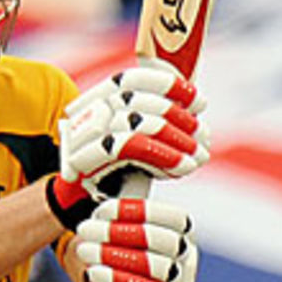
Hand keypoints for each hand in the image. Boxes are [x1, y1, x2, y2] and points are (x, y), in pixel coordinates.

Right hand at [49, 59, 208, 230]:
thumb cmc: (111, 172)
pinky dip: (164, 156)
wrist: (77, 201)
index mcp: (99, 98)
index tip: (199, 102)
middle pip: (141, 102)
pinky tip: (184, 167)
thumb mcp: (133, 142)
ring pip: (140, 123)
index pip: (133, 80)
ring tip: (199, 156)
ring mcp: (86, 131)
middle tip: (204, 136)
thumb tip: (196, 115)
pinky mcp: (86, 156)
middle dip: (179, 118)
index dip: (168, 86)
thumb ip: (155, 123)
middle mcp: (90, 109)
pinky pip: (133, 148)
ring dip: (177, 140)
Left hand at [74, 193, 198, 281]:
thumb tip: (95, 182)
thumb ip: (118, 209)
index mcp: (182, 228)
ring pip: (160, 269)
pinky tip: (95, 274)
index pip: (173, 217)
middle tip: (84, 229)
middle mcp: (188, 253)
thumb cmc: (121, 248)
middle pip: (165, 242)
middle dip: (121, 234)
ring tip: (84, 250)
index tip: (101, 210)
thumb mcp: (121, 223)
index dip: (137, 212)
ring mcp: (183, 281)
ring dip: (117, 258)